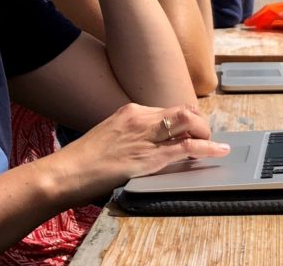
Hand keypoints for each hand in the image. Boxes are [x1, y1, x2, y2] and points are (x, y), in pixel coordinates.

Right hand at [53, 103, 229, 200]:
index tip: (192, 127)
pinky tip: (219, 151)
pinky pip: (188, 147)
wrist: (63, 174)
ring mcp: (146, 135)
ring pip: (189, 123)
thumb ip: (128, 136)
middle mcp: (140, 117)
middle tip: (205, 136)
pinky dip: (208, 148)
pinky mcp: (150, 156)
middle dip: (199, 122)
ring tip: (214, 143)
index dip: (185, 119)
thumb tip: (142, 145)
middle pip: (183, 111)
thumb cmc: (80, 162)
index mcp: (129, 111)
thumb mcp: (107, 138)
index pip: (168, 109)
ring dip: (205, 133)